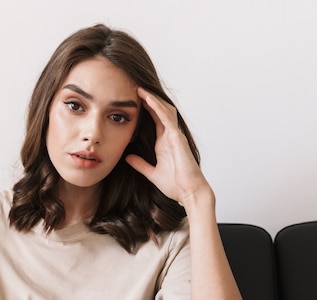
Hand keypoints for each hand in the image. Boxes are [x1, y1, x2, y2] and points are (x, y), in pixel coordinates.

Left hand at [126, 87, 211, 208]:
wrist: (189, 193)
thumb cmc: (175, 185)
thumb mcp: (151, 173)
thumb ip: (140, 164)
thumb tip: (128, 157)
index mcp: (164, 142)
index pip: (154, 119)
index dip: (145, 108)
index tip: (133, 99)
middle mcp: (170, 136)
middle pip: (160, 111)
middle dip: (149, 99)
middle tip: (135, 88)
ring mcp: (175, 136)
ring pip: (164, 111)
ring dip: (152, 99)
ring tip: (140, 89)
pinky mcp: (178, 138)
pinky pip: (167, 119)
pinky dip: (158, 108)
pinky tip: (149, 100)